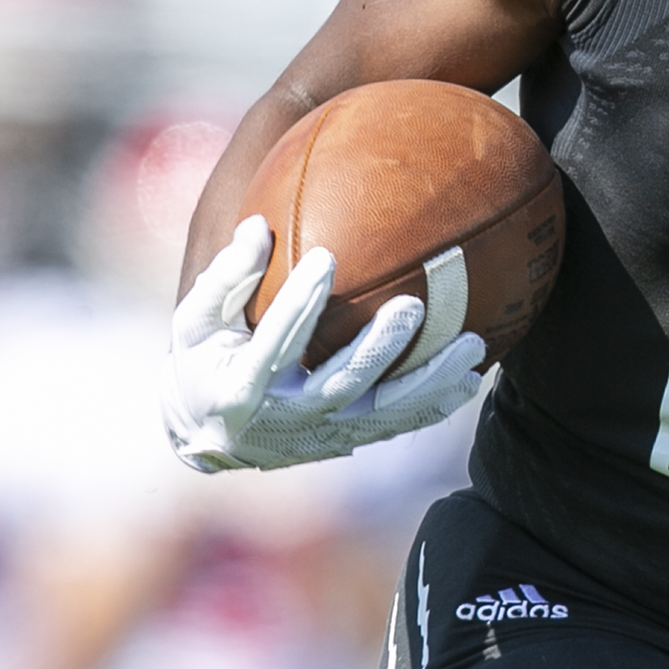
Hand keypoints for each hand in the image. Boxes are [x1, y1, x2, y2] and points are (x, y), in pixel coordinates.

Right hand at [163, 218, 488, 473]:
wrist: (209, 434)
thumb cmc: (203, 359)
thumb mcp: (196, 321)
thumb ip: (226, 277)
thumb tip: (258, 226)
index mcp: (241, 386)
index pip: (274, 340)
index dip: (299, 302)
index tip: (326, 257)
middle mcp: (285, 418)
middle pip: (341, 384)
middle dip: (379, 348)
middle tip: (412, 308)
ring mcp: (321, 434)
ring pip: (383, 412)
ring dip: (430, 382)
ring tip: (473, 347)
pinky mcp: (345, 441)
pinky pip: (396, 425)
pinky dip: (434, 405)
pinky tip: (471, 381)